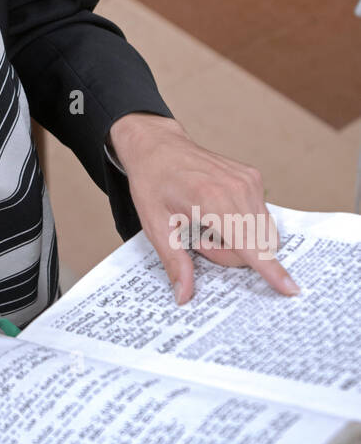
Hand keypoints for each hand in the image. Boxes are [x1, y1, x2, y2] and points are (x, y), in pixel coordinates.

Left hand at [108, 113, 299, 303]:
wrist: (158, 147)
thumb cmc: (153, 183)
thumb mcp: (156, 226)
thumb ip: (175, 262)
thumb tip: (183, 296)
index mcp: (212, 200)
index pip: (248, 243)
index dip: (270, 269)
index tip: (291, 289)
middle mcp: (237, 188)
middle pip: (256, 245)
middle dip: (230, 254)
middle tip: (198, 238)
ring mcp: (249, 181)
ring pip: (261, 233)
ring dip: (237, 239)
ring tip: (205, 224)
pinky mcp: (253, 178)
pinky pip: (260, 217)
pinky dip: (241, 224)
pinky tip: (215, 212)